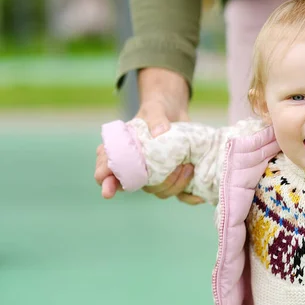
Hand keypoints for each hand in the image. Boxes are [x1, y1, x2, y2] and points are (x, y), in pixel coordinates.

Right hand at [94, 68, 204, 204]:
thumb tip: (159, 132)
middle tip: (176, 167)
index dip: (106, 183)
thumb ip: (155, 117)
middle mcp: (135, 167)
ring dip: (174, 184)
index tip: (108, 191)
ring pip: (159, 191)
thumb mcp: (155, 109)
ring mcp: (154, 174)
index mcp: (121, 152)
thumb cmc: (157, 110)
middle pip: (137, 187)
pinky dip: (187, 196)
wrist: (176, 112)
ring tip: (187, 166)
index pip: (105, 171)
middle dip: (156, 183)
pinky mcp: (172, 176)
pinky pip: (177, 194)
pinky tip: (198, 195)